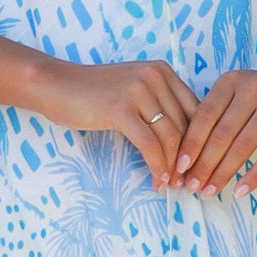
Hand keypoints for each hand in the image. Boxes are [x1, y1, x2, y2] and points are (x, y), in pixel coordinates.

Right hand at [32, 56, 200, 187]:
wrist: (56, 85)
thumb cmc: (95, 93)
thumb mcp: (135, 91)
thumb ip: (160, 105)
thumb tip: (188, 141)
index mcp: (163, 71)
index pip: (196, 110)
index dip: (200, 141)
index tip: (197, 166)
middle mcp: (155, 75)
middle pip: (186, 125)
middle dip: (189, 159)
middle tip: (185, 183)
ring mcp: (138, 90)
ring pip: (170, 137)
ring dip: (173, 167)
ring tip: (170, 185)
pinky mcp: (120, 109)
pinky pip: (149, 144)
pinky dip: (156, 165)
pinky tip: (156, 179)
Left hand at [170, 65, 256, 199]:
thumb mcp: (236, 94)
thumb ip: (213, 115)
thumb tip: (184, 156)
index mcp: (231, 80)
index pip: (205, 115)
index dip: (191, 143)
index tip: (179, 167)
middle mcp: (252, 88)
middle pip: (222, 133)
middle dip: (204, 164)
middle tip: (191, 186)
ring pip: (243, 146)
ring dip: (224, 173)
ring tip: (210, 191)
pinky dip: (254, 175)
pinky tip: (240, 191)